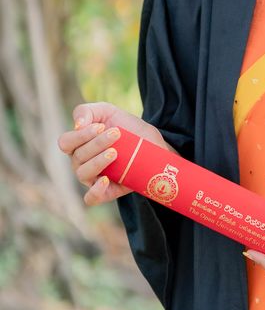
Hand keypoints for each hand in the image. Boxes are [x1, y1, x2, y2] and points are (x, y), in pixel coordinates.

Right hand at [57, 102, 173, 206]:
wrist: (152, 143)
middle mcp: (81, 163)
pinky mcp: (107, 191)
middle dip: (97, 144)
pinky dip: (95, 192)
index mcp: (77, 145)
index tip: (101, 126)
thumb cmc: (126, 127)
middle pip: (78, 157)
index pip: (65, 143)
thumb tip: (77, 125)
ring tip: (115, 153)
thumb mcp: (108, 111)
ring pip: (83, 174)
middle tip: (116, 134)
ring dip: (98, 162)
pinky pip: (91, 198)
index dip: (80, 135)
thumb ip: (86, 111)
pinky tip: (105, 180)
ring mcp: (92, 178)